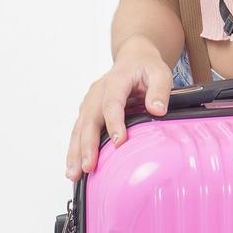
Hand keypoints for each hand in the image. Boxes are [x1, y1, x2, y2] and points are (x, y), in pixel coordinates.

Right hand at [64, 38, 173, 179]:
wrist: (133, 58)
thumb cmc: (146, 67)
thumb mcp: (160, 72)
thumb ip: (159, 90)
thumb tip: (157, 110)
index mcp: (116, 81)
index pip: (112, 103)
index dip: (114, 122)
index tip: (118, 142)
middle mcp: (98, 92)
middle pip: (90, 119)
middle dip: (87, 144)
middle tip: (88, 166)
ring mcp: (90, 102)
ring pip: (79, 128)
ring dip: (75, 151)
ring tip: (74, 174)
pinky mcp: (88, 111)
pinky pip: (78, 131)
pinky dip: (74, 149)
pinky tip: (73, 167)